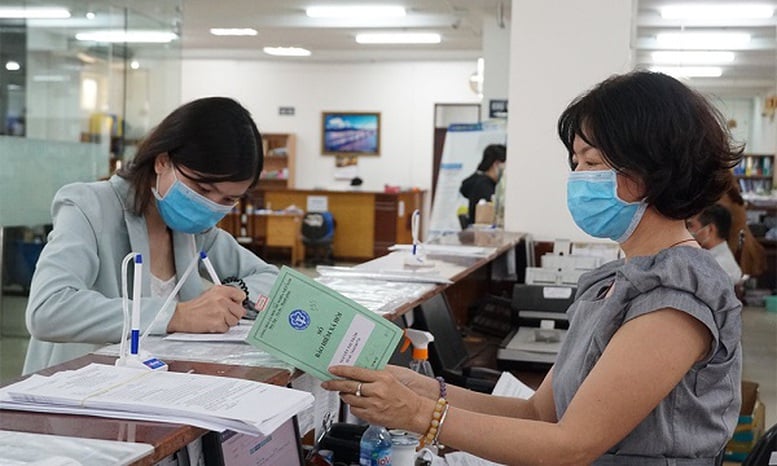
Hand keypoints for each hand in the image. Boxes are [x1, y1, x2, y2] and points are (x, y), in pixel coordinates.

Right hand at [167, 285, 245, 332]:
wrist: (182, 316)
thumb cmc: (195, 307)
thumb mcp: (210, 294)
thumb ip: (225, 296)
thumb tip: (237, 302)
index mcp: (221, 290)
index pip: (241, 295)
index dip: (239, 302)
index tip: (235, 306)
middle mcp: (222, 299)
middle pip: (240, 311)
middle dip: (234, 315)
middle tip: (225, 315)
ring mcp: (221, 311)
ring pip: (235, 321)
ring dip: (227, 323)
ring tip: (217, 319)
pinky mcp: (218, 323)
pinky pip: (226, 329)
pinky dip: (220, 329)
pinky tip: (213, 324)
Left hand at [321, 365, 435, 433]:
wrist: (414, 412)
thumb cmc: (404, 395)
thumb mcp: (391, 378)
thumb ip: (374, 373)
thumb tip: (357, 369)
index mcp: (382, 378)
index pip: (356, 372)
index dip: (341, 371)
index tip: (332, 370)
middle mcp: (377, 391)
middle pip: (349, 386)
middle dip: (334, 384)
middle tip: (327, 383)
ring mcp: (373, 405)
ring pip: (349, 399)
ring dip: (344, 395)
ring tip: (345, 392)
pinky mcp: (371, 416)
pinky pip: (354, 410)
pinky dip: (353, 405)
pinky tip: (357, 402)